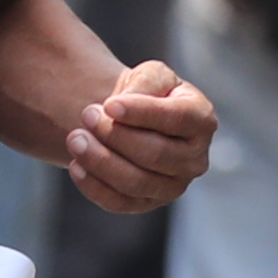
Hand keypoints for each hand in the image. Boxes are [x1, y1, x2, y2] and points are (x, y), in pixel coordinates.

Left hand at [60, 61, 211, 211]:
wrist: (132, 119)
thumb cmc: (146, 93)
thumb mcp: (152, 74)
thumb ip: (145, 81)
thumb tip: (121, 105)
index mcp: (201, 121)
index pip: (176, 119)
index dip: (141, 112)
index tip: (108, 104)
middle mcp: (195, 159)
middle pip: (154, 153)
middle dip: (114, 134)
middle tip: (86, 114)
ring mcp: (174, 186)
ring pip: (136, 182)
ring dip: (100, 160)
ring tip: (75, 138)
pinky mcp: (148, 203)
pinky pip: (120, 203)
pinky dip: (94, 185)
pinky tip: (77, 165)